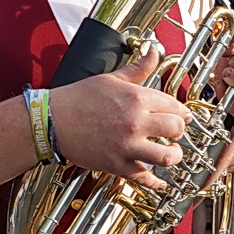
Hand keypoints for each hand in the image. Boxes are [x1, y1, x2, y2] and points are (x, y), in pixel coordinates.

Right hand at [49, 49, 192, 189]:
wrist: (52, 120)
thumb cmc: (78, 98)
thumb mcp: (111, 78)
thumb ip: (138, 68)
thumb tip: (153, 51)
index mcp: (136, 98)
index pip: (174, 106)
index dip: (181, 111)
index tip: (182, 115)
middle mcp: (134, 122)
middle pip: (176, 129)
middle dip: (179, 131)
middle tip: (175, 132)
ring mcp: (126, 145)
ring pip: (166, 156)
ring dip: (174, 155)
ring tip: (171, 152)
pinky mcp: (116, 164)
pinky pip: (143, 178)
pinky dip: (155, 182)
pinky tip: (161, 182)